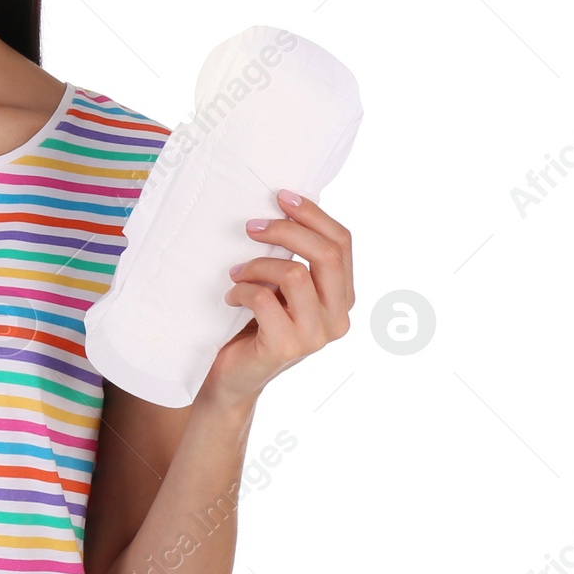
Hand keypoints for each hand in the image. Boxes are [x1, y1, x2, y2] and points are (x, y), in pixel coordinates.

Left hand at [202, 189, 354, 408]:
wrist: (234, 377)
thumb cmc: (257, 323)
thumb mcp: (283, 288)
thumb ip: (297, 259)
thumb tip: (287, 205)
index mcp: (342, 297)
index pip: (343, 244)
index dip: (313, 214)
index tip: (281, 196)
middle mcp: (338, 318)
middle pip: (327, 255)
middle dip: (287, 230)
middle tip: (251, 227)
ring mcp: (315, 336)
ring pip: (295, 274)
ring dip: (257, 265)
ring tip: (236, 274)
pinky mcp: (286, 347)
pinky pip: (263, 298)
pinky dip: (241, 290)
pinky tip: (230, 298)